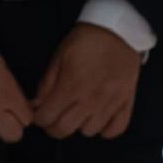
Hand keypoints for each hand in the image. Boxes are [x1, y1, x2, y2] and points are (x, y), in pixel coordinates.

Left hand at [31, 22, 140, 139]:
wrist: (118, 30)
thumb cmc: (85, 41)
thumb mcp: (59, 57)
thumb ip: (46, 84)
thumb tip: (36, 105)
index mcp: (70, 87)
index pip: (46, 118)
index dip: (39, 118)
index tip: (41, 113)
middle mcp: (90, 99)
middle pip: (64, 130)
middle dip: (53, 127)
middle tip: (54, 117)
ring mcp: (110, 103)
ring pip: (89, 132)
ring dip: (80, 125)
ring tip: (79, 113)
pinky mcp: (126, 102)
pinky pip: (115, 129)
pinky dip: (106, 129)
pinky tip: (99, 118)